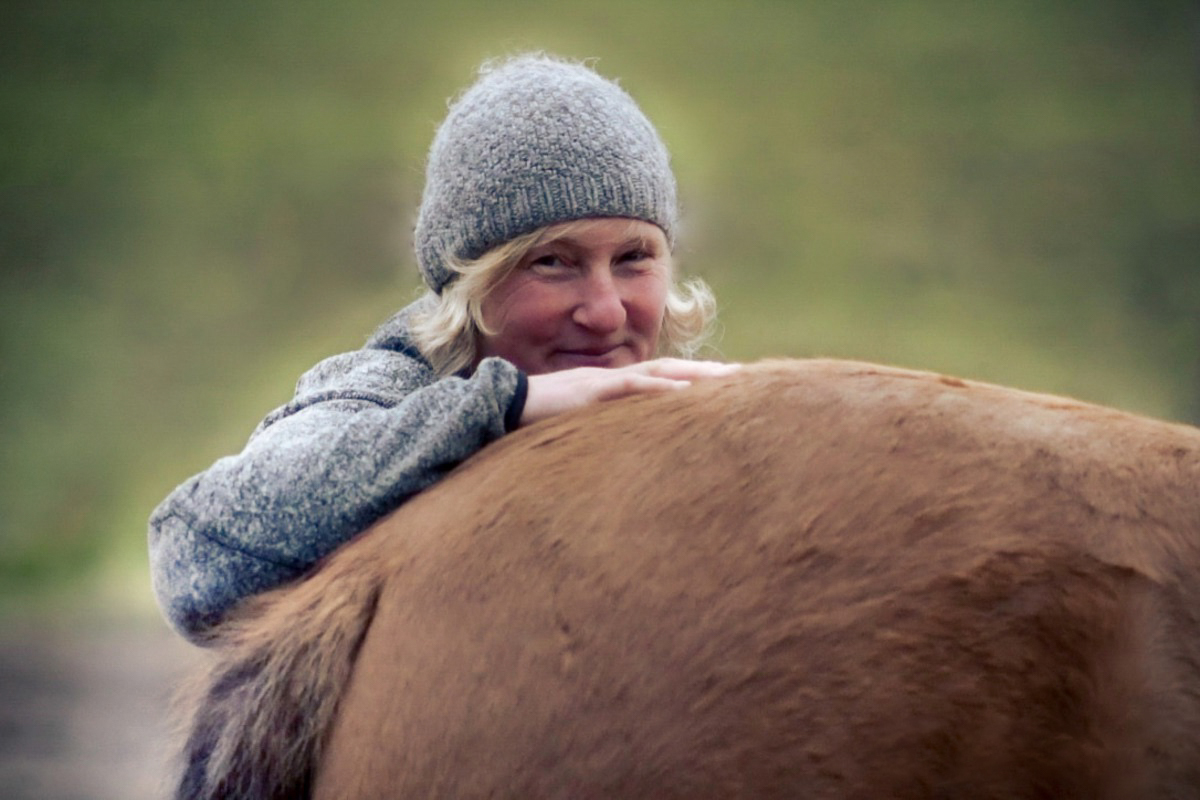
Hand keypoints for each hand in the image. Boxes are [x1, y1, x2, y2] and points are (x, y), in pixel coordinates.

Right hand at [519, 358, 740, 426]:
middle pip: (670, 370)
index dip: (695, 381)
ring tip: (730, 383)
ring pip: (658, 373)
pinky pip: (631, 387)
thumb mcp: (578, 429)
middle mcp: (612, 380)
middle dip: (708, 375)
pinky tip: (684, 394)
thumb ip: (603, 433)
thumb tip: (628, 456)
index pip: (661, 379)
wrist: (497, 408)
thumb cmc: (534, 423)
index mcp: (612, 388)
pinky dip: (659, 390)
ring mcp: (602, 383)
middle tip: (748, 380)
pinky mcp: (589, 393)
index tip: (730, 389)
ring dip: (695, 376)